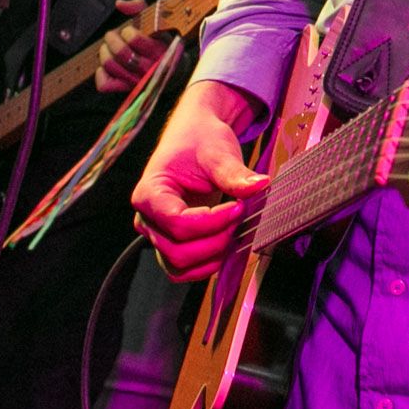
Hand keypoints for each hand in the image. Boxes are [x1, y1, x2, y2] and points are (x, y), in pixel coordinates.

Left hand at [96, 0, 171, 92]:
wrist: (174, 69)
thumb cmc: (161, 41)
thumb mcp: (156, 22)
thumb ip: (139, 8)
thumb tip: (119, 3)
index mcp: (161, 50)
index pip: (135, 39)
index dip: (127, 32)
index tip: (129, 30)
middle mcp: (151, 68)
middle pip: (121, 53)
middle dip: (112, 40)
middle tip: (112, 35)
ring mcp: (138, 81)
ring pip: (111, 66)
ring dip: (104, 53)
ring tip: (107, 47)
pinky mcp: (127, 89)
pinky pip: (105, 85)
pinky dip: (100, 73)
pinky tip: (106, 66)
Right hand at [130, 81, 265, 281]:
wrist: (195, 138)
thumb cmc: (201, 141)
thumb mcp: (218, 151)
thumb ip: (234, 173)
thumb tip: (261, 185)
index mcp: (149, 193)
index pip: (177, 222)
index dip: (212, 222)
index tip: (239, 206)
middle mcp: (146, 219)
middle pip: (177, 251)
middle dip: (216, 240)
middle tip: (241, 217)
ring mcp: (156, 234)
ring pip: (179, 267)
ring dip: (212, 256)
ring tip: (235, 230)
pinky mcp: (170, 243)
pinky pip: (183, 270)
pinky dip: (207, 264)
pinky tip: (228, 243)